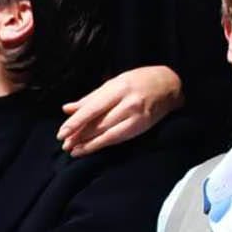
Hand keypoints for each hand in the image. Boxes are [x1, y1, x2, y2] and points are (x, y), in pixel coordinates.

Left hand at [57, 65, 182, 155]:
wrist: (170, 84)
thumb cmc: (138, 81)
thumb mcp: (113, 83)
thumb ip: (90, 98)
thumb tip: (67, 109)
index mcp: (118, 88)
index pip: (93, 108)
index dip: (76, 122)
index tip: (62, 133)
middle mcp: (128, 102)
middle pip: (99, 123)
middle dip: (80, 135)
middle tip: (64, 144)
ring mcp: (137, 116)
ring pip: (107, 133)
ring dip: (88, 144)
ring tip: (73, 150)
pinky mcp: (142, 126)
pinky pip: (118, 138)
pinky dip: (102, 144)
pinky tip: (89, 149)